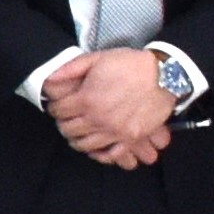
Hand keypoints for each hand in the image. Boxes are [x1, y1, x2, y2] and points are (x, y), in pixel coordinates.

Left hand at [43, 49, 176, 165]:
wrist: (164, 75)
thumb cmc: (130, 64)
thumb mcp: (97, 59)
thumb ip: (70, 69)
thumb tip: (49, 81)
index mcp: (86, 99)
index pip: (58, 111)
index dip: (55, 107)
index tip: (57, 105)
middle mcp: (98, 119)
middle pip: (68, 130)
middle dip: (63, 123)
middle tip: (66, 119)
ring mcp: (115, 131)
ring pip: (85, 145)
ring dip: (77, 139)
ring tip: (78, 132)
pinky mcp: (131, 138)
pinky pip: (110, 154)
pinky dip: (100, 154)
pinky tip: (96, 147)